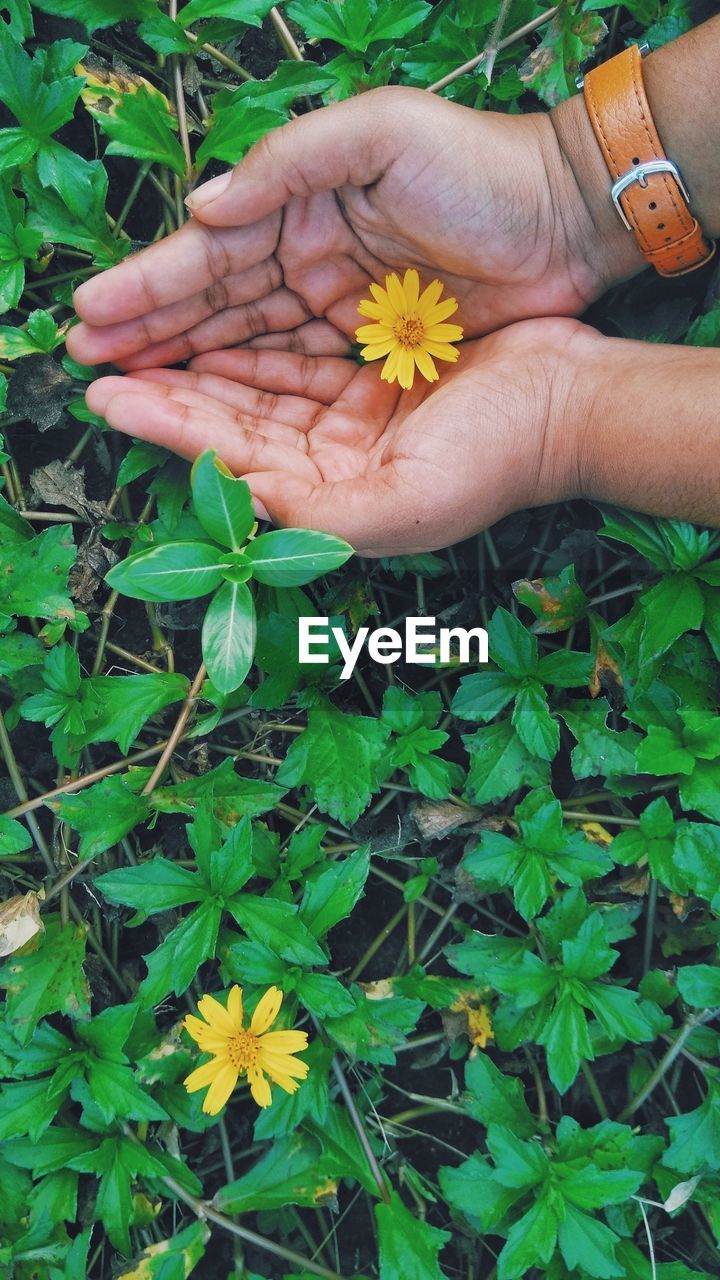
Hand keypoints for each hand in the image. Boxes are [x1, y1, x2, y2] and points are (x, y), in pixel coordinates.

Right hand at [67, 88, 635, 373]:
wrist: (563, 217)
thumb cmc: (478, 168)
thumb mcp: (382, 135)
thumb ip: (288, 166)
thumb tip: (204, 210)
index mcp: (301, 203)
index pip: (211, 253)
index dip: (151, 285)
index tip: (91, 314)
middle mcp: (308, 257)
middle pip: (216, 305)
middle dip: (151, 333)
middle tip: (87, 362)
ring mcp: (338, 307)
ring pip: (247, 345)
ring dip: (188, 368)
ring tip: (127, 391)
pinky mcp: (372, 349)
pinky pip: (296, 375)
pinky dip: (250, 390)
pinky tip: (206, 406)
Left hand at [83, 318, 594, 556]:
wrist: (568, 404)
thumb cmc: (494, 459)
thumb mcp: (404, 504)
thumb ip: (318, 514)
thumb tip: (243, 501)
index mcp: (334, 502)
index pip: (236, 463)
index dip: (172, 430)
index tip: (113, 401)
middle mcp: (334, 465)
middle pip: (233, 425)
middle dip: (168, 396)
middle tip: (100, 365)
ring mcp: (351, 420)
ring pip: (256, 391)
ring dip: (199, 368)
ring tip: (136, 344)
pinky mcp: (370, 377)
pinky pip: (295, 361)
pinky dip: (250, 347)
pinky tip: (210, 331)